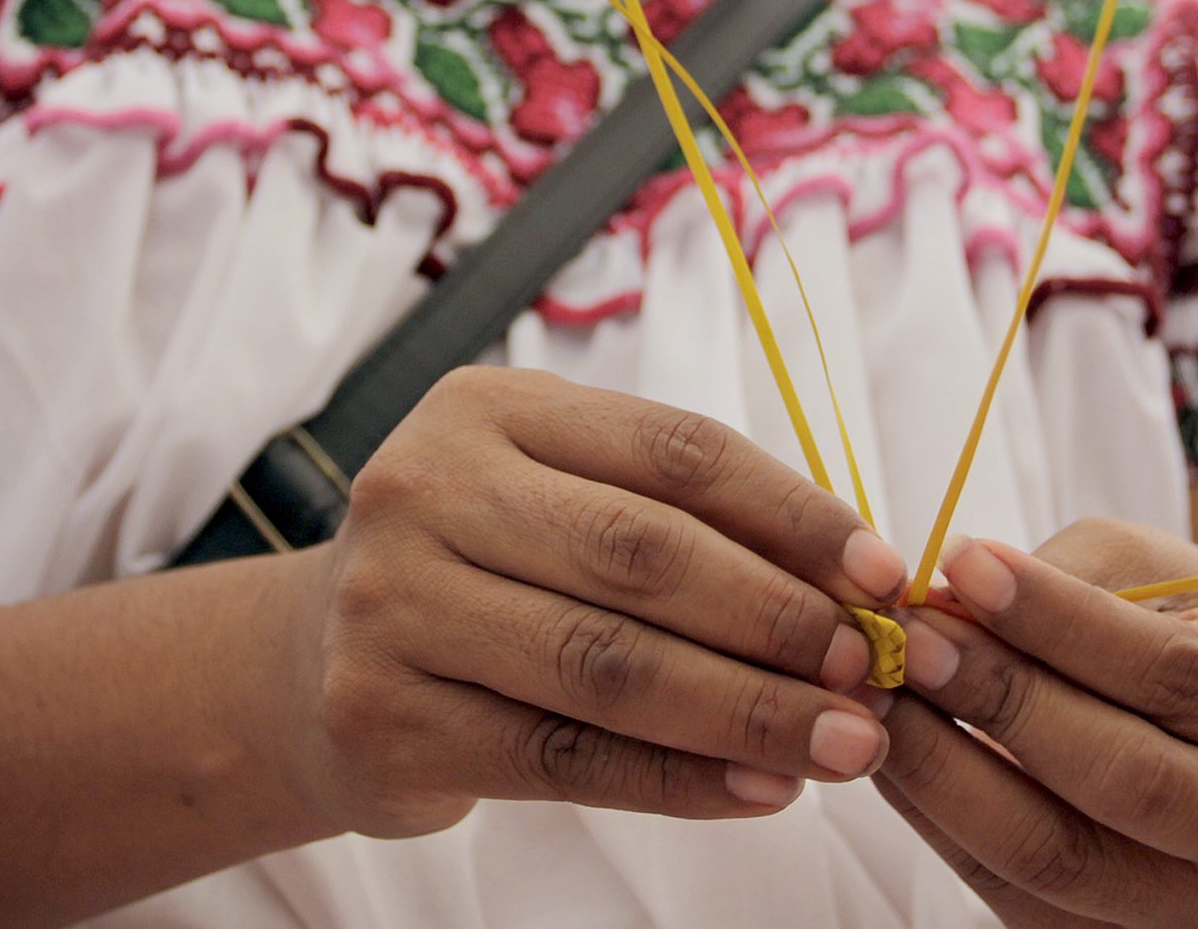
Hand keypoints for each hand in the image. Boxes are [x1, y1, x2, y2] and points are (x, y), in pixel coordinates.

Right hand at [272, 368, 906, 838]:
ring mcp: (394, 605)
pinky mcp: (386, 716)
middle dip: (779, 618)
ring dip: (746, 710)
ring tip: (844, 742)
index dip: (793, 513)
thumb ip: (684, 517)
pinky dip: (676, 780)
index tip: (885, 572)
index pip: (674, 452)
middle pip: (643, 556)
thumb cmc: (483, 568)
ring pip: (607, 665)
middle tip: (876, 669)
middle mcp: (427, 490)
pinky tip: (760, 789)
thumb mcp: (560, 497)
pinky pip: (562, 755)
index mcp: (488, 409)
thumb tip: (857, 578)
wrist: (312, 664)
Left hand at [871, 521, 1197, 928]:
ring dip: (947, 769)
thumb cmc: (1182, 634)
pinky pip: (1009, 889)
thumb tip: (954, 590)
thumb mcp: (1154, 574)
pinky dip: (936, 818)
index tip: (963, 563)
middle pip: (1123, 774)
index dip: (1058, 619)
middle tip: (907, 636)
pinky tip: (890, 749)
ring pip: (1057, 851)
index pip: (1173, 670)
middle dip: (1000, 698)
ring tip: (878, 694)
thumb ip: (1070, 576)